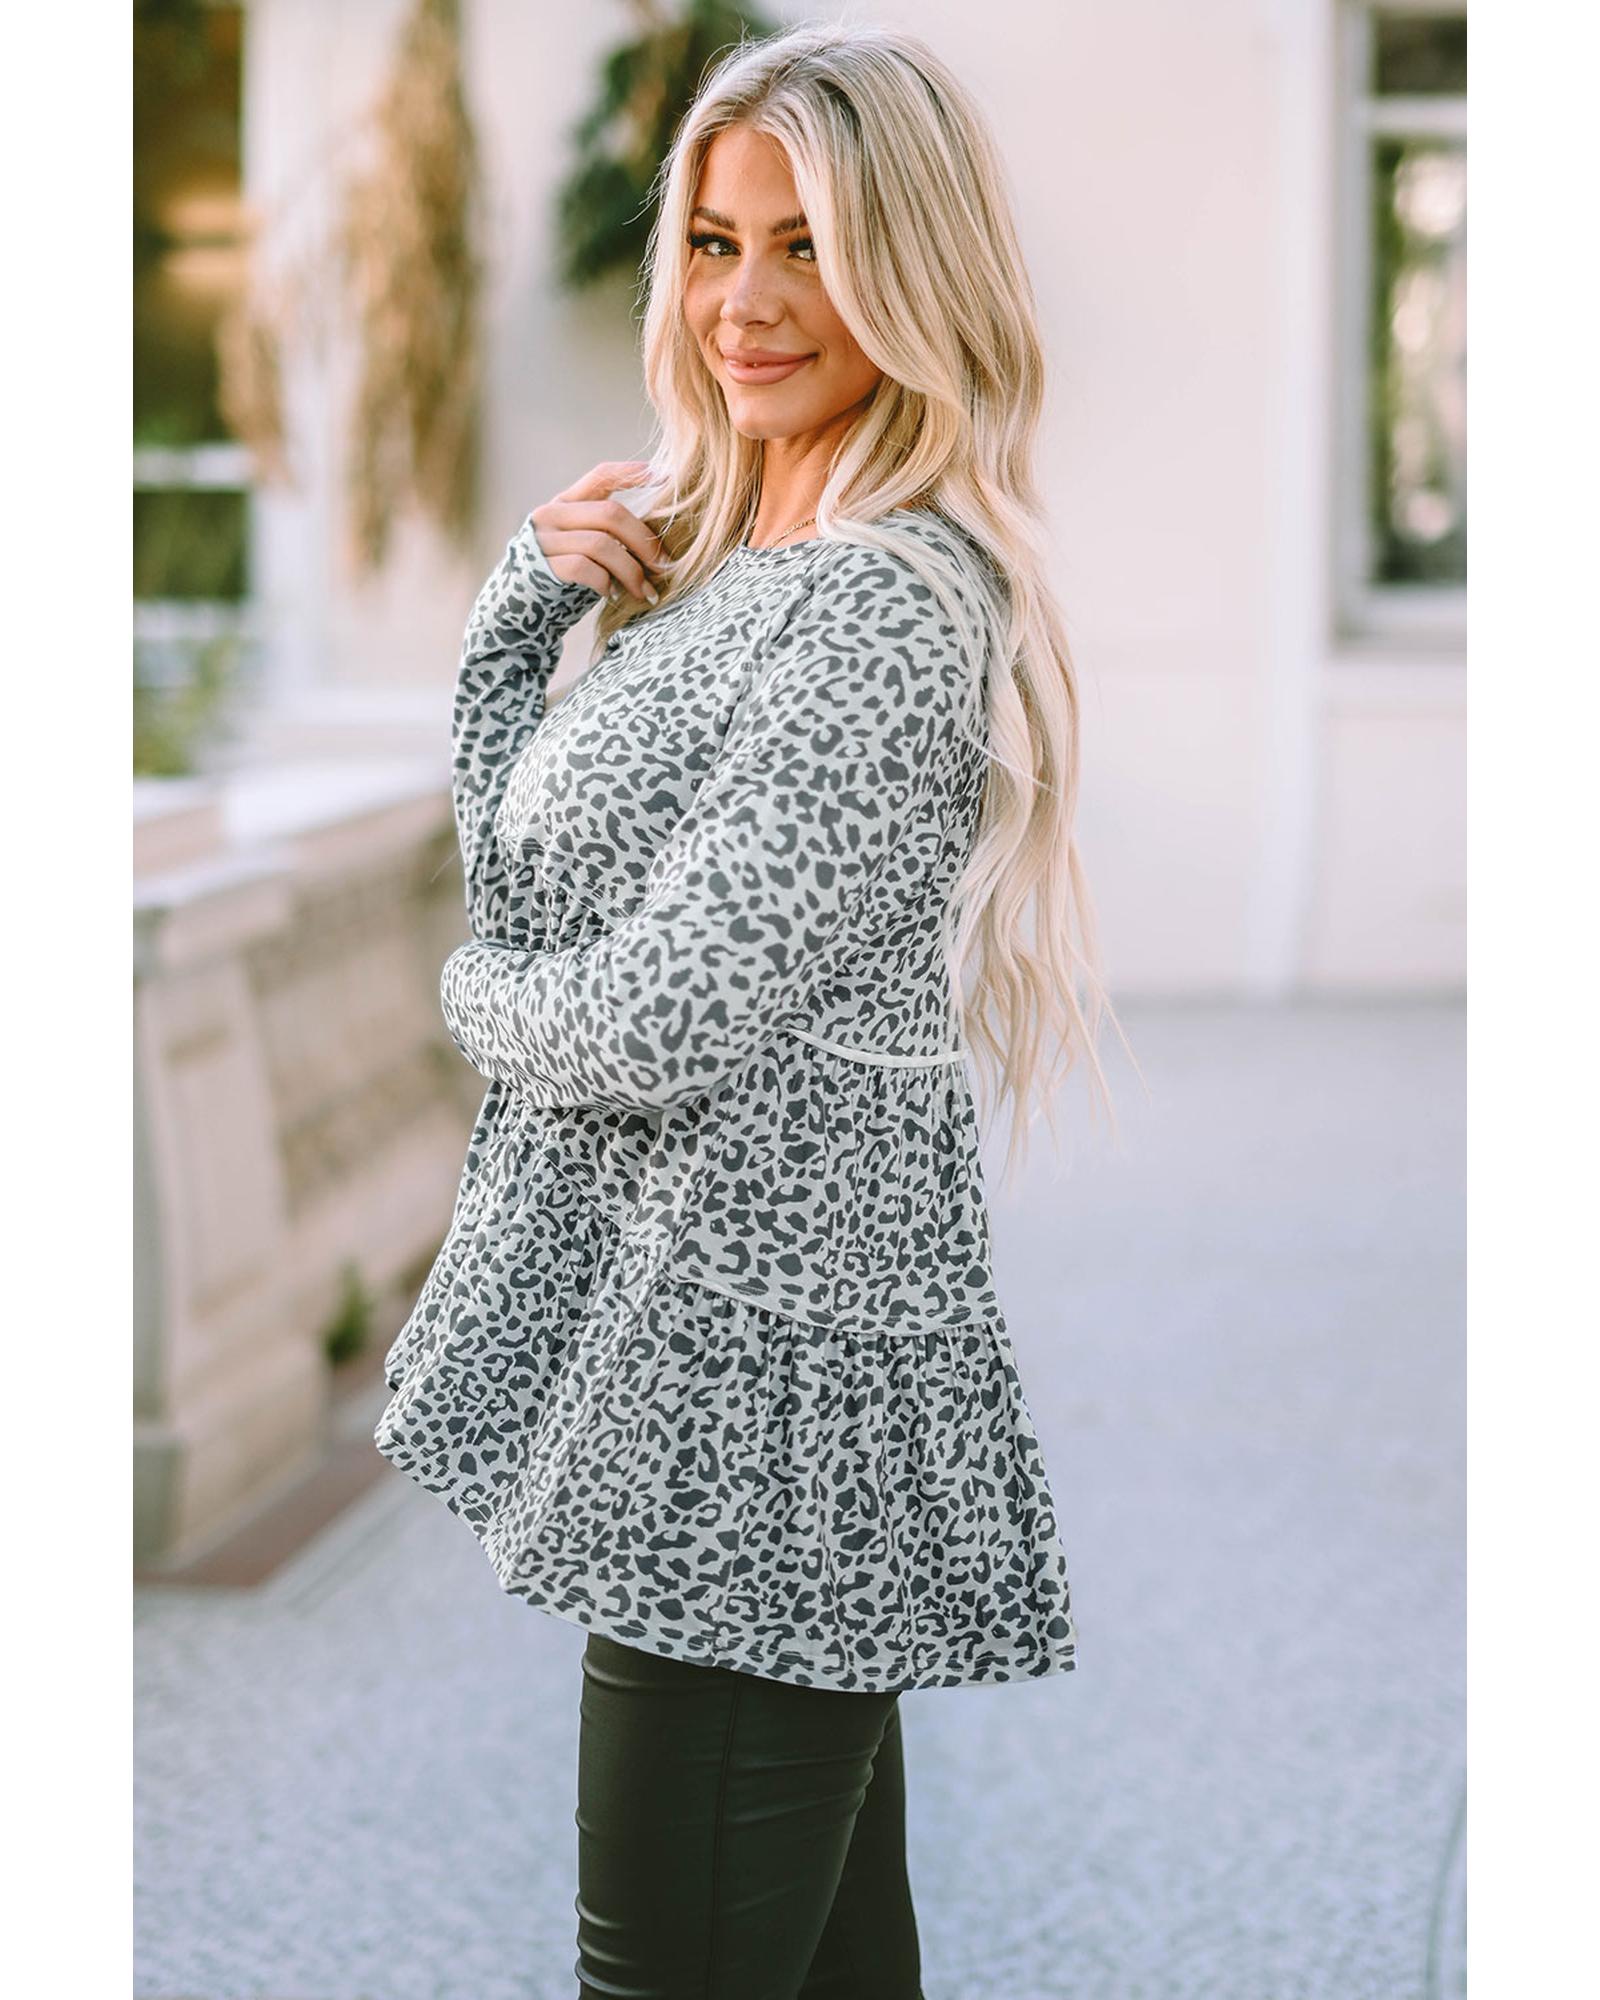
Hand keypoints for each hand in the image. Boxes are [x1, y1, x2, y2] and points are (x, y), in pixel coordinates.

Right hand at [529, 459, 666, 604]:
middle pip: (610, 514)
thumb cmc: (561, 577)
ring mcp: (545, 540)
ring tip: (646, 592)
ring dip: (632, 571)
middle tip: (665, 566)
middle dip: (644, 541)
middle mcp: (552, 515)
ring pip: (602, 544)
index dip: (632, 473)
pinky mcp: (542, 567)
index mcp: (565, 503)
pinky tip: (614, 595)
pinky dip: (606, 582)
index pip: (600, 476)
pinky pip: (585, 568)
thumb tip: (658, 540)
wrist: (518, 609)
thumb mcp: (580, 545)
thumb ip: (605, 532)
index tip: (666, 477)